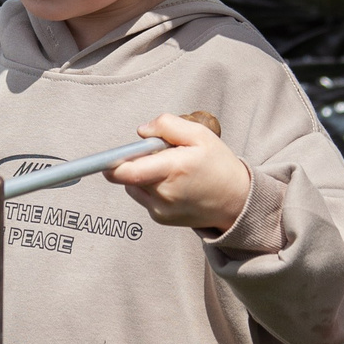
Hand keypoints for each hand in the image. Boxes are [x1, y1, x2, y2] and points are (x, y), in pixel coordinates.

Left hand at [107, 113, 251, 232]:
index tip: (106, 157)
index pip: (127, 171)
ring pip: (133, 185)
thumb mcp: (200, 134)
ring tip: (170, 170)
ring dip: (143, 175)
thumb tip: (141, 131)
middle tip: (159, 154)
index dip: (111, 163)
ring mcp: (160, 209)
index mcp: (173, 169)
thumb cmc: (219, 165)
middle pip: (128, 175)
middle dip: (135, 161)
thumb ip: (167, 125)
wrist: (237, 201)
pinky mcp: (160, 218)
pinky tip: (174, 185)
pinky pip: (144, 197)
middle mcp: (164, 193)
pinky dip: (151, 187)